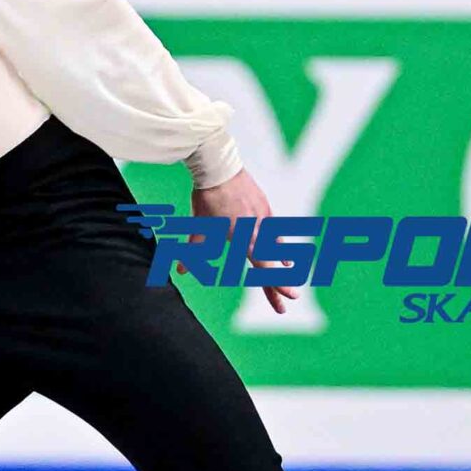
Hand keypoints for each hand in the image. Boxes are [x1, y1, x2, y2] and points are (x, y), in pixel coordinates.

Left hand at [191, 169, 296, 314]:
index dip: (277, 285)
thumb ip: (193, 252)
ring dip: (281, 264)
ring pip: (277, 247)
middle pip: (274, 264)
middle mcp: (260, 231)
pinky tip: (282, 252)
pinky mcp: (265, 207)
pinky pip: (275, 230)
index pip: (265, 269)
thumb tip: (181, 272)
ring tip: (286, 277)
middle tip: (289, 302)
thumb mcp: (199, 228)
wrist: (219, 169)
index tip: (290, 297)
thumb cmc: (208, 200)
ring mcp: (265, 219)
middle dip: (280, 285)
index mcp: (246, 239)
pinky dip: (278, 243)